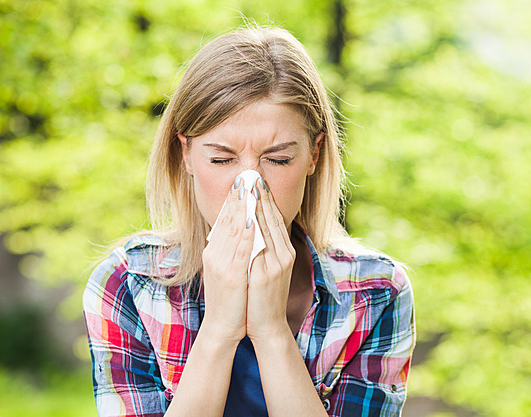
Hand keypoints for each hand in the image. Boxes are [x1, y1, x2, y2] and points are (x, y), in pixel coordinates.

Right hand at [200, 179, 253, 344]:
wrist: (223, 328)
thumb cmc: (230, 299)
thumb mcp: (227, 270)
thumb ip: (230, 250)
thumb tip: (237, 231)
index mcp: (214, 252)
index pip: (224, 220)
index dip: (233, 199)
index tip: (242, 181)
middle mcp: (215, 254)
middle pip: (227, 220)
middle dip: (238, 197)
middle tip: (246, 175)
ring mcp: (222, 264)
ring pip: (233, 229)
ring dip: (242, 207)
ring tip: (249, 188)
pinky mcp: (231, 276)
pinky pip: (240, 249)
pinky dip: (245, 231)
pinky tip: (250, 218)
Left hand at [246, 178, 295, 341]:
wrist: (267, 325)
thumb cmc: (262, 297)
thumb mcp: (266, 269)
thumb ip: (263, 248)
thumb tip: (252, 227)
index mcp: (284, 252)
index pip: (274, 219)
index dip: (265, 199)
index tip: (256, 181)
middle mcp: (284, 254)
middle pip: (272, 218)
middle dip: (261, 196)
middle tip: (252, 175)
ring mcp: (277, 263)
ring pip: (267, 228)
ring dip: (257, 206)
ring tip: (248, 187)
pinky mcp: (268, 273)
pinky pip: (260, 245)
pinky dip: (254, 228)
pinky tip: (246, 215)